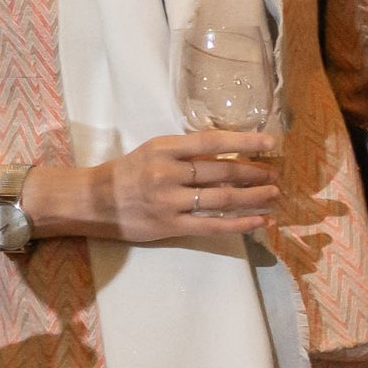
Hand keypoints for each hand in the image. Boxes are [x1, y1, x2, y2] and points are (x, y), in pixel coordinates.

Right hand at [30, 133, 279, 245]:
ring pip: (222, 198)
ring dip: (254, 197)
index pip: (212, 142)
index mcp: (165, 149)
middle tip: (276, 175)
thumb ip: (187, 152)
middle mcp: (168, 174)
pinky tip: (259, 221)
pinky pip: (212, 225)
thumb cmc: (127, 173)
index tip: (270, 143)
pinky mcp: (169, 226)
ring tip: (274, 195)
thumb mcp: (154, 152)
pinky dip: (240, 223)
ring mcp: (169, 202)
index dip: (245, 142)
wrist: (91, 201)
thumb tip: (231, 153)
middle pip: (223, 172)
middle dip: (256, 173)